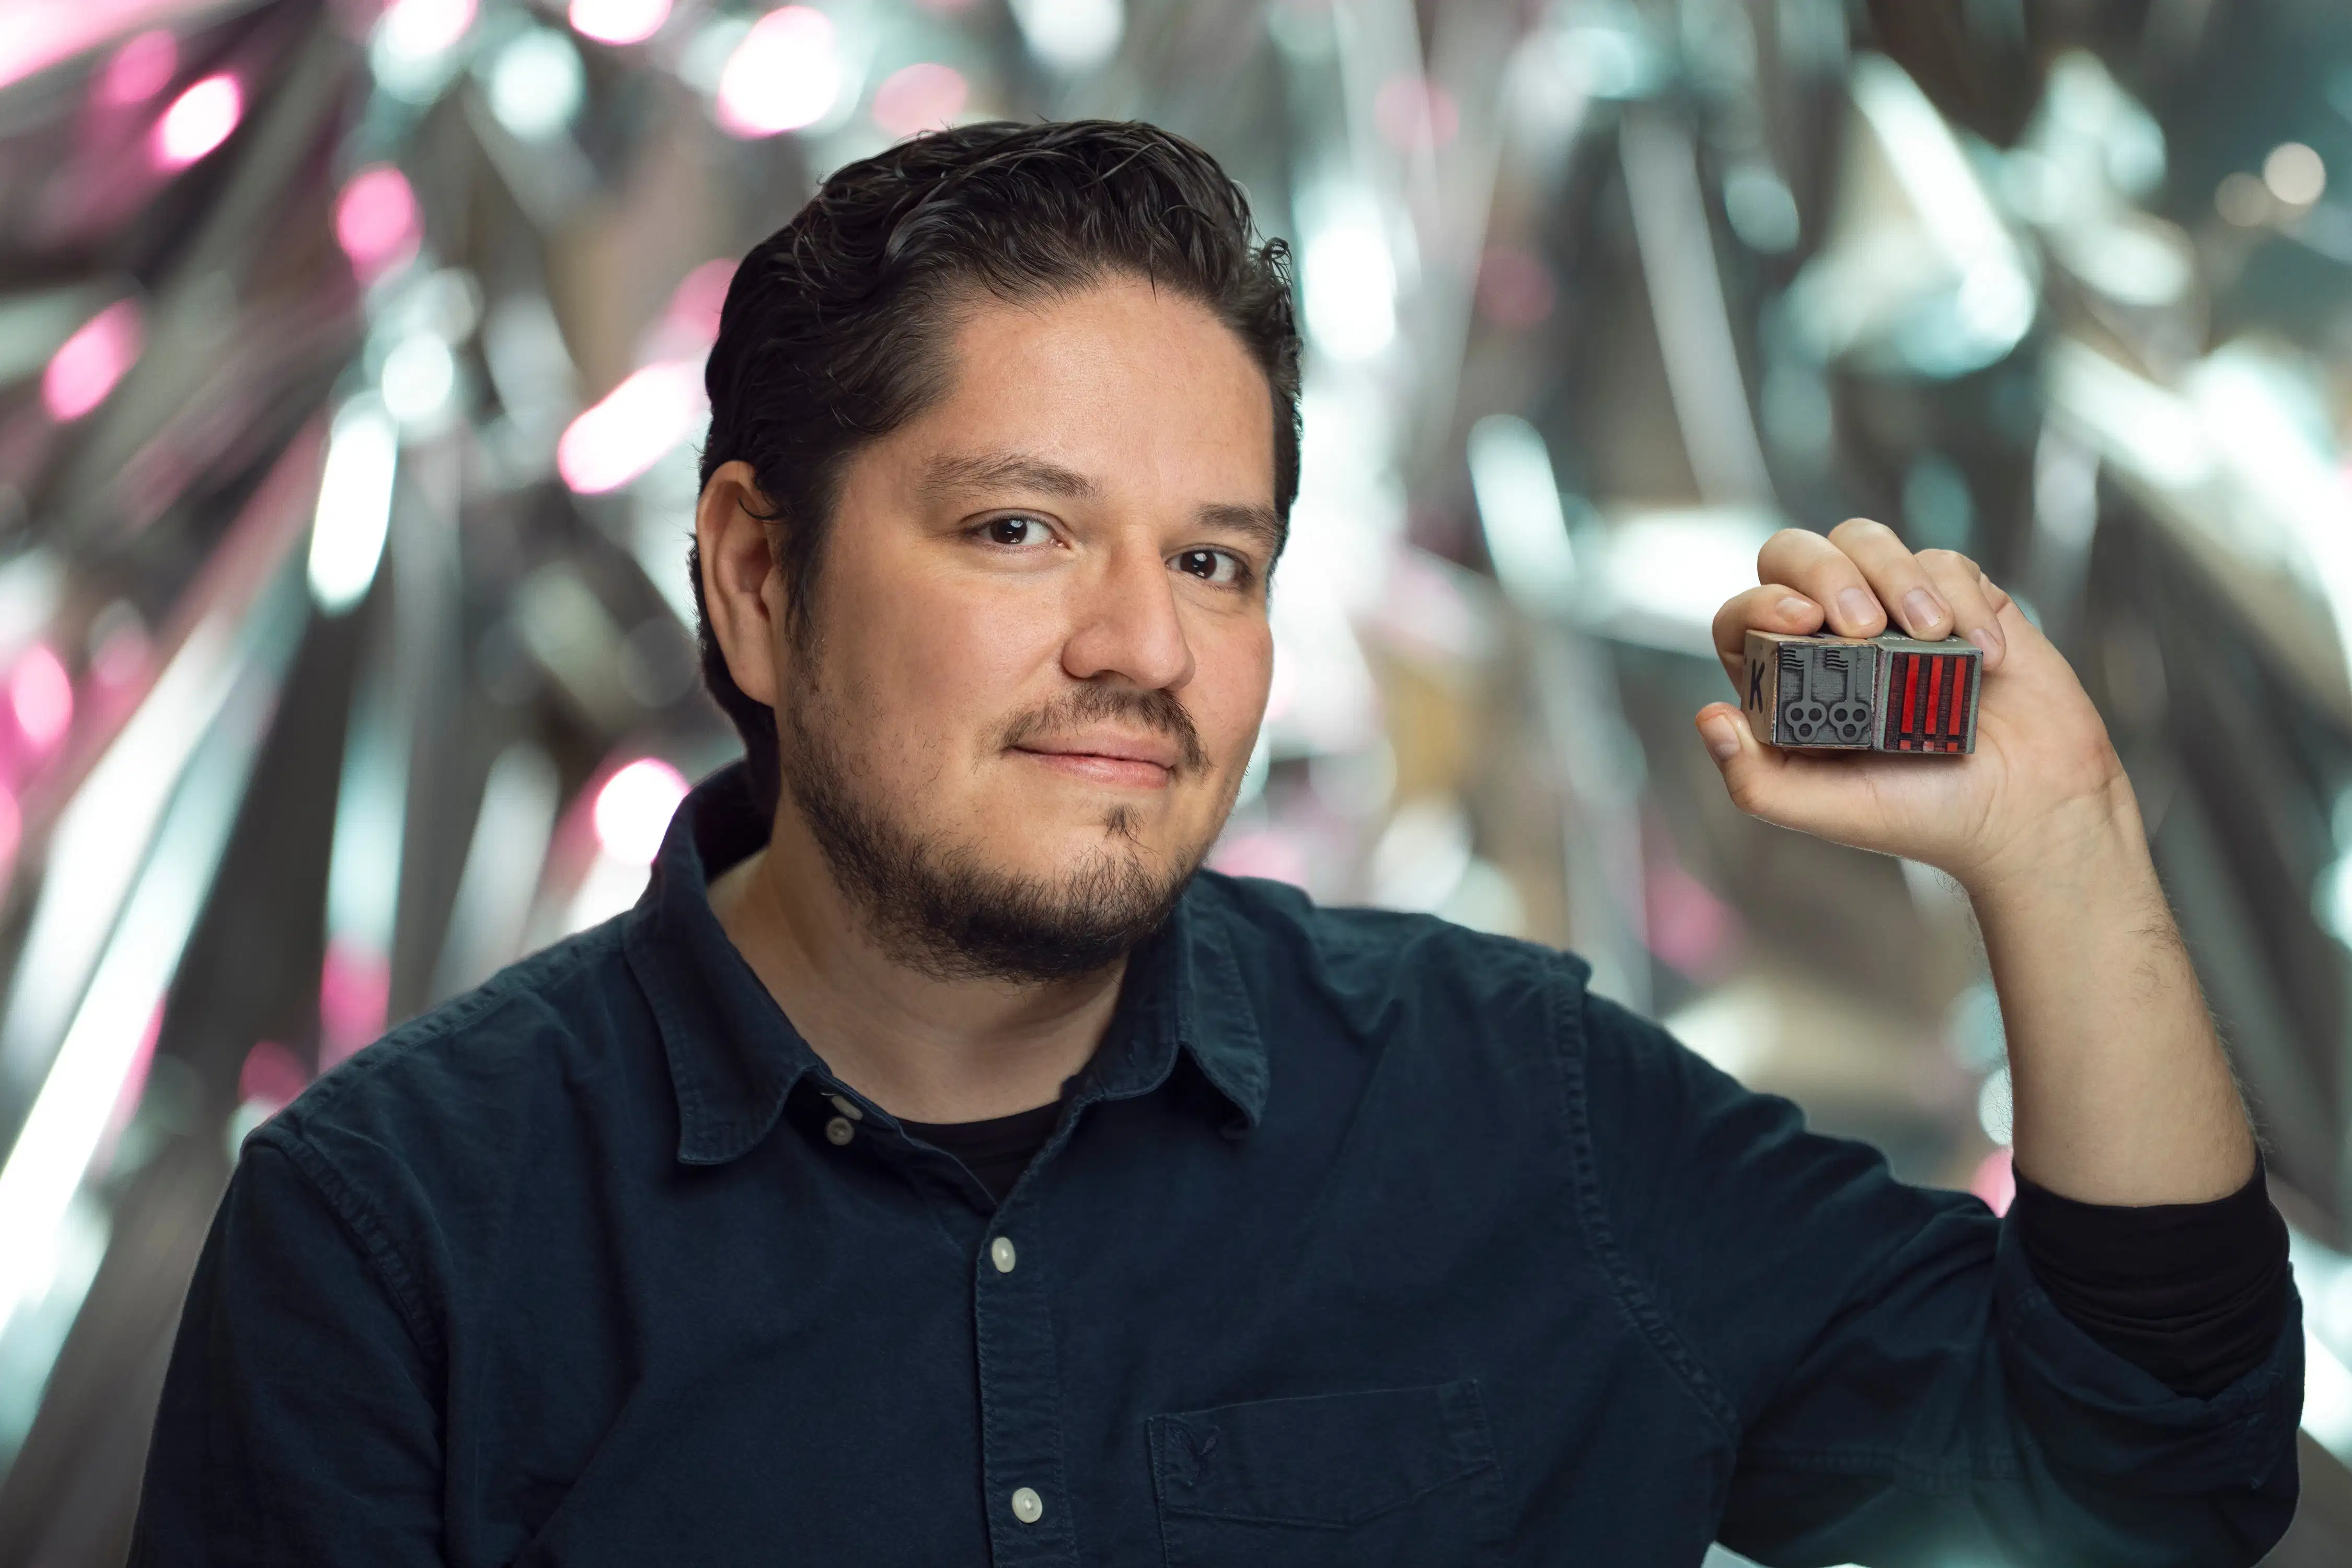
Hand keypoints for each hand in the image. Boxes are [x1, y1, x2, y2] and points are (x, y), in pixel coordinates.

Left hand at [1694, 519, 2134, 894]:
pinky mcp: (1961, 601)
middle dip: (1824, 570)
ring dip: (1896, 577)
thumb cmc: (1921, 816)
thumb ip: (1754, 778)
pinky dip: (1962, 599)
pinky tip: (1986, 657)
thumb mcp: (1825, 809)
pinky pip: (1944, 561)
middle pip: (1794, 553)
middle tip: (1863, 625)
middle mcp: (1834, 637)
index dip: (1760, 603)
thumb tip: (1707, 717)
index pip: (1745, 615)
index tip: (1800, 621)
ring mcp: (1896, 612)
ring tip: (1933, 637)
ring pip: (1865, 540)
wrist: (2027, 813)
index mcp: (1789, 680)